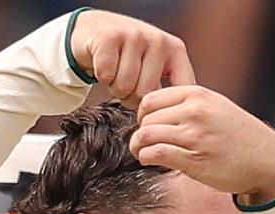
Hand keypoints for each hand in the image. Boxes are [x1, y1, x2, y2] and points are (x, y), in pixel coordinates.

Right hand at [69, 10, 195, 107]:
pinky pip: (105, 75)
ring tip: (116, 73)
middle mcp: (158, 40)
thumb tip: (175, 123)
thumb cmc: (129, 56)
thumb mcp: (156, 68)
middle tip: (127, 84)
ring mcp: (134, 36)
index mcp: (175, 50)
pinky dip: (101, 75)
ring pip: (124, 86)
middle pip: (145, 94)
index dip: (161, 111)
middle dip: (131, 97)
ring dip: (114, 87)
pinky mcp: (109, 37)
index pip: (176, 93)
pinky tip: (105, 63)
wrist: (97, 29)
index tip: (151, 115)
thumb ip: (169, 89)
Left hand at [129, 85, 274, 202]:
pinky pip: (156, 153)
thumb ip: (188, 103)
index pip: (150, 99)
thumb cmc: (240, 135)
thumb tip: (153, 111)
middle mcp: (195, 112)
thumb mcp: (216, 106)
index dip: (143, 114)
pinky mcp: (194, 159)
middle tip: (145, 143)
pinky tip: (152, 160)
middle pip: (146, 118)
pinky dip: (147, 158)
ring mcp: (194, 135)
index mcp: (198, 95)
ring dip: (139, 147)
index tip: (149, 125)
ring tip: (144, 152)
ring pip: (147, 135)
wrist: (266, 159)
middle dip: (140, 132)